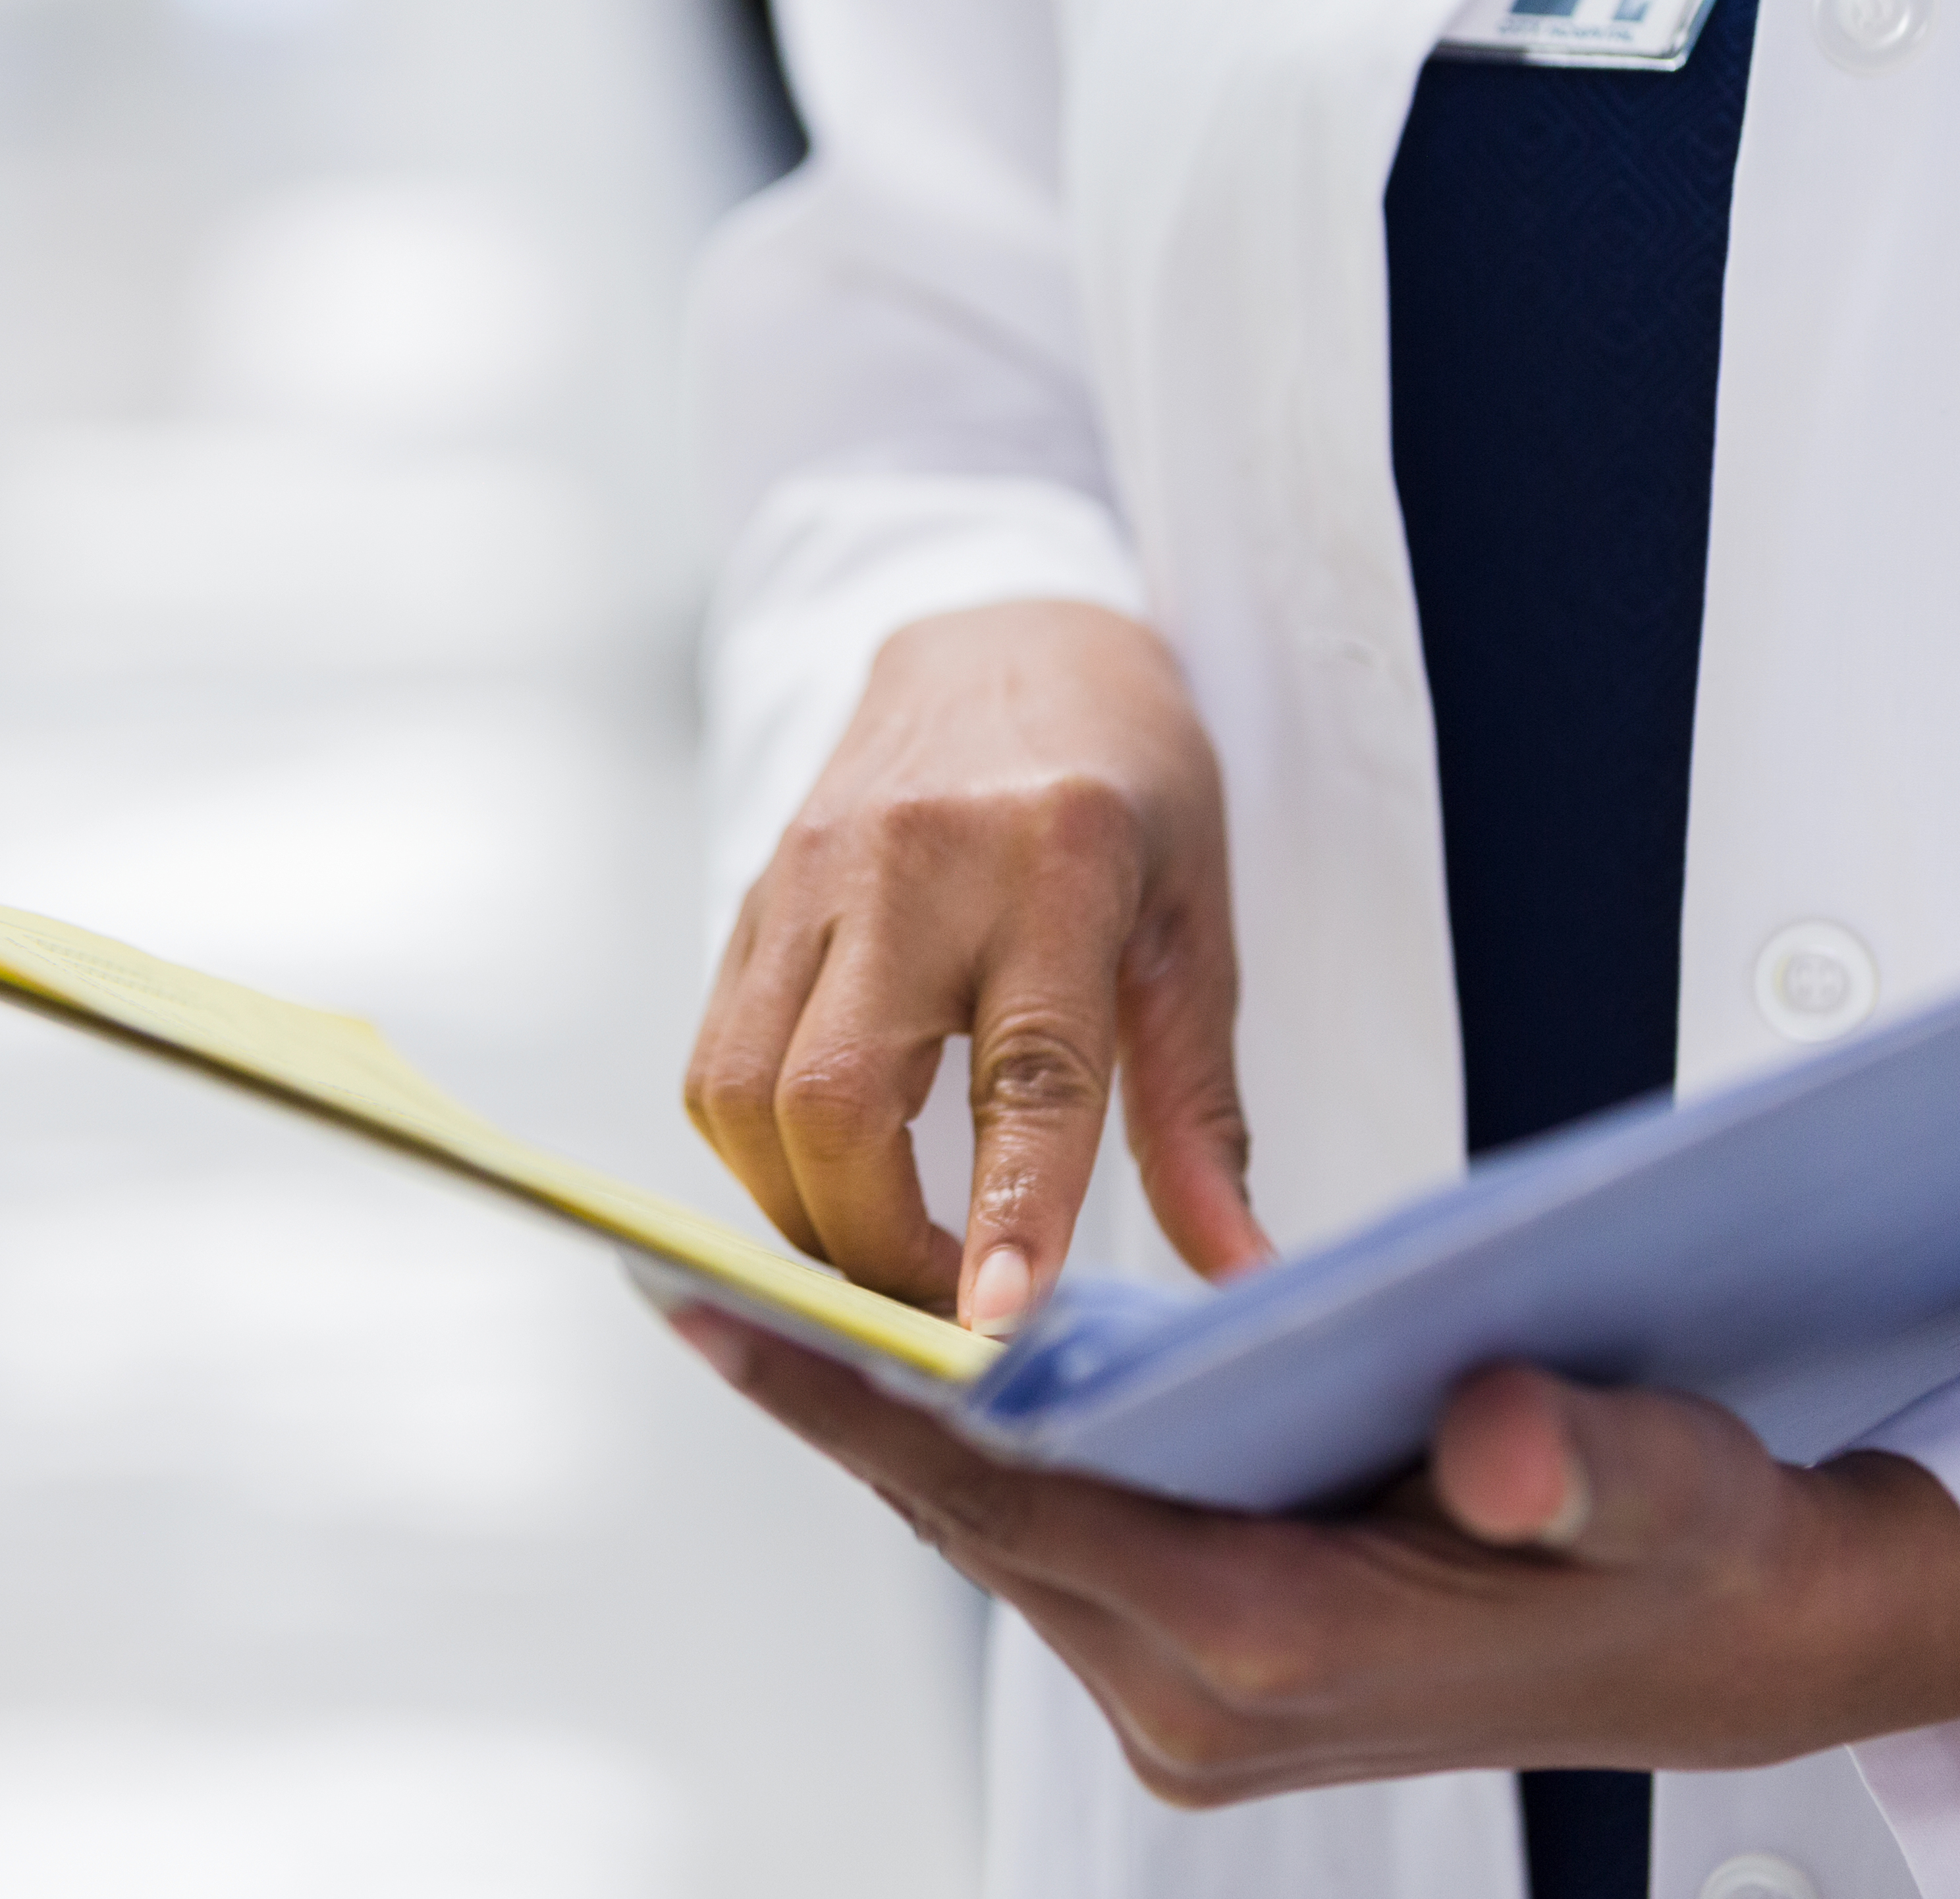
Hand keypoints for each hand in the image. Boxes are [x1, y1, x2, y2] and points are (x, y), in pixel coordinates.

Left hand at [675, 1309, 1959, 1798]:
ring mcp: (1193, 1711)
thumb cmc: (1685, 1541)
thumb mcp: (1669, 1480)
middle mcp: (1205, 1702)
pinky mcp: (1203, 1686)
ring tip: (775, 1314)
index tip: (719, 1318)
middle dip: (839, 1409)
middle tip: (694, 1290)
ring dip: (906, 1440)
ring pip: (1003, 1542)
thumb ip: (1583, 1463)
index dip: (861, 1405)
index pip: (1015, 1502)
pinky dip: (986, 1471)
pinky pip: (1053, 1556)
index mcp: (1282, 1643)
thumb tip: (1504, 1441)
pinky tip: (939, 1379)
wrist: (1730, 1647)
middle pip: (974, 1524)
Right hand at [687, 601, 1262, 1328]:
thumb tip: (1243, 1277)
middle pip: (834, 1102)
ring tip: (890, 1253)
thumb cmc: (1129, 789)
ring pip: (744, 1095)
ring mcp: (808, 869)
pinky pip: (716, 1061)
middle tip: (949, 1307)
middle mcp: (912, 857)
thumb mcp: (1198, 932)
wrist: (1007, 635)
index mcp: (1060, 857)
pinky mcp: (751, 890)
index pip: (1025, 1068)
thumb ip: (1204, 1115)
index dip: (1009, 1209)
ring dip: (803, 1213)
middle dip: (875, 1247)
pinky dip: (762, 1153)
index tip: (997, 1325)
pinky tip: (833, 1177)